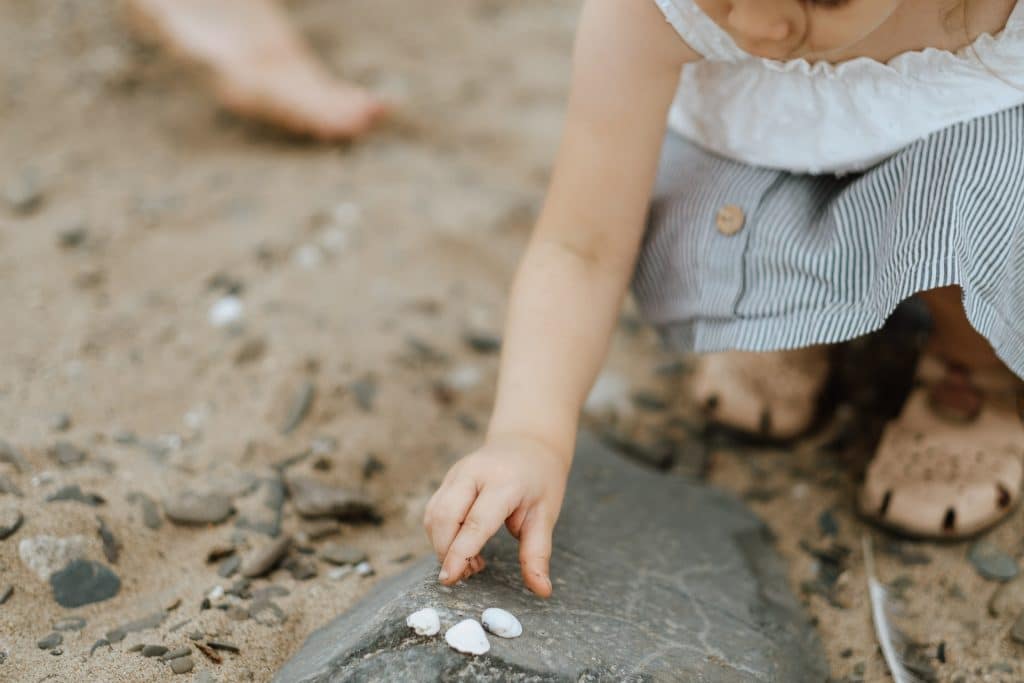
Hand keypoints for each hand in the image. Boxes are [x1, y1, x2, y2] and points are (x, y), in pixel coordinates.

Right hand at [423, 433, 569, 597]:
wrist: (529, 442)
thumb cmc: (540, 481)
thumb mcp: (545, 515)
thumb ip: (537, 553)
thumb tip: (541, 591)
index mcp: (503, 482)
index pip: (475, 522)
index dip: (460, 553)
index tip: (450, 579)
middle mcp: (474, 473)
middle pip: (444, 517)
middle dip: (446, 552)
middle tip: (467, 575)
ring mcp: (457, 472)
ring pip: (434, 514)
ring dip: (442, 545)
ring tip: (469, 563)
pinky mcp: (448, 478)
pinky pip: (434, 510)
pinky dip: (440, 534)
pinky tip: (461, 546)